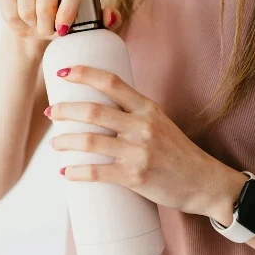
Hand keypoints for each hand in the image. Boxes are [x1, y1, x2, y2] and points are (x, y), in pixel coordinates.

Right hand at [0, 0, 120, 39]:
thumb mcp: (84, 24)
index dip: (69, 10)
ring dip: (31, 26)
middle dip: (46, 27)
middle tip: (48, 31)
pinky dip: (16, 25)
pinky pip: (10, 12)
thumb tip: (110, 16)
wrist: (33, 26)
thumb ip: (103, 21)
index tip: (63, 29)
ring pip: (26, 11)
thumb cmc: (62, 24)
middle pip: (46, 5)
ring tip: (36, 25)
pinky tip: (21, 22)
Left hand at [45, 65, 247, 222]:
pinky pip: (98, 173)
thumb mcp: (159, 124)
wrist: (204, 182)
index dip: (84, 73)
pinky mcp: (136, 177)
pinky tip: (65, 172)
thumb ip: (133, 115)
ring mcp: (140, 152)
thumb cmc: (177, 153)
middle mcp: (143, 126)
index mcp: (147, 108)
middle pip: (94, 111)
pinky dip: (77, 172)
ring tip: (55, 145)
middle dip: (65, 110)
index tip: (63, 72)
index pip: (112, 82)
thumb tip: (98, 110)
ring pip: (91, 141)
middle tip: (50, 113)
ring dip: (66, 142)